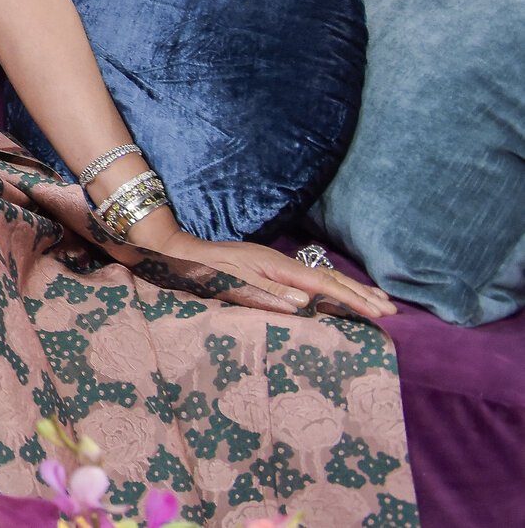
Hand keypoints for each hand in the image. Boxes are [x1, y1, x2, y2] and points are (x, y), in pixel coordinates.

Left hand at [149, 229, 396, 321]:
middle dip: (361, 294)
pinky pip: (309, 277)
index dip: (353, 299)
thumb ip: (269, 294)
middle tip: (390, 311)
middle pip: (329, 278)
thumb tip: (306, 301)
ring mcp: (274, 263)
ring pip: (322, 276)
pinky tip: (337, 292)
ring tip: (378, 301)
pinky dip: (332, 285)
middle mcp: (279, 261)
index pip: (323, 284)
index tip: (379, 313)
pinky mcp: (268, 267)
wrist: (176, 253)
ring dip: (351, 288)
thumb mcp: (233, 284)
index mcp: (275, 266)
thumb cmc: (201, 272)